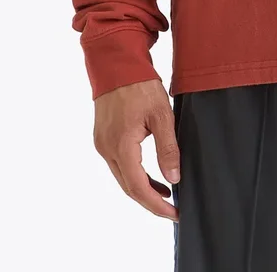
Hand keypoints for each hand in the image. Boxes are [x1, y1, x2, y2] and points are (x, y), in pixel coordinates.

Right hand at [93, 79, 180, 219]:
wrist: (116, 63)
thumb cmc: (140, 85)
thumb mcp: (162, 114)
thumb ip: (168, 148)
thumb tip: (174, 178)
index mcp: (121, 146)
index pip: (138, 187)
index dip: (156, 204)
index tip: (174, 213)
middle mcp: (107, 149)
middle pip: (128, 188)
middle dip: (151, 202)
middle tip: (173, 210)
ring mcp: (102, 144)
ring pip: (123, 178)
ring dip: (144, 188)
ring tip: (167, 194)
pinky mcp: (103, 138)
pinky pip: (120, 165)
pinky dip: (136, 174)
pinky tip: (152, 176)